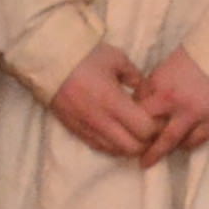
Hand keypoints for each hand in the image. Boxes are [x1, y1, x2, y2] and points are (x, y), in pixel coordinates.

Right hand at [48, 43, 166, 159]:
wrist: (49, 61)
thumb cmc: (85, 56)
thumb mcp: (117, 59)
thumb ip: (137, 78)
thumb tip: (149, 94)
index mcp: (112, 101)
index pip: (145, 129)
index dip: (157, 127)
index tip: (159, 117)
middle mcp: (100, 120)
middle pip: (133, 148)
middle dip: (146, 141)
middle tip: (149, 127)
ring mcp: (86, 128)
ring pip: (116, 151)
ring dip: (129, 145)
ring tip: (133, 131)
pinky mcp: (75, 130)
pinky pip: (100, 147)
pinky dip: (113, 145)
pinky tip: (117, 133)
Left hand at [126, 49, 208, 159]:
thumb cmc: (199, 54)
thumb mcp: (168, 65)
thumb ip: (155, 85)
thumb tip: (143, 100)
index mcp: (159, 84)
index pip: (136, 107)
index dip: (130, 116)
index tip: (128, 124)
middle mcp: (173, 101)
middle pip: (148, 128)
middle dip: (140, 139)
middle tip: (133, 149)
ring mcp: (194, 113)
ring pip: (170, 141)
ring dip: (159, 151)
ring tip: (150, 160)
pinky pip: (195, 141)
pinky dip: (185, 146)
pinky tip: (180, 146)